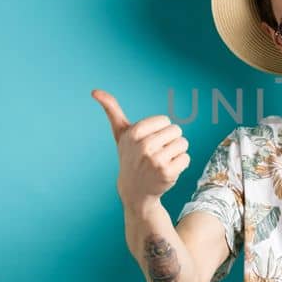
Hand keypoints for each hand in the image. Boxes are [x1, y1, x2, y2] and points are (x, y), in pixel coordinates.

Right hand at [92, 89, 190, 205]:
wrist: (134, 189)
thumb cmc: (129, 156)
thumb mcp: (120, 133)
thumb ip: (111, 110)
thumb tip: (94, 91)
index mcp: (134, 133)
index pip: (165, 120)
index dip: (160, 130)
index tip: (149, 140)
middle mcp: (144, 146)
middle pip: (176, 130)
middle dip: (169, 140)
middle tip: (157, 152)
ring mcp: (156, 161)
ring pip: (183, 143)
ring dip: (176, 152)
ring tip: (162, 160)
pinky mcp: (167, 173)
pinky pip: (186, 158)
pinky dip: (180, 164)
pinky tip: (167, 170)